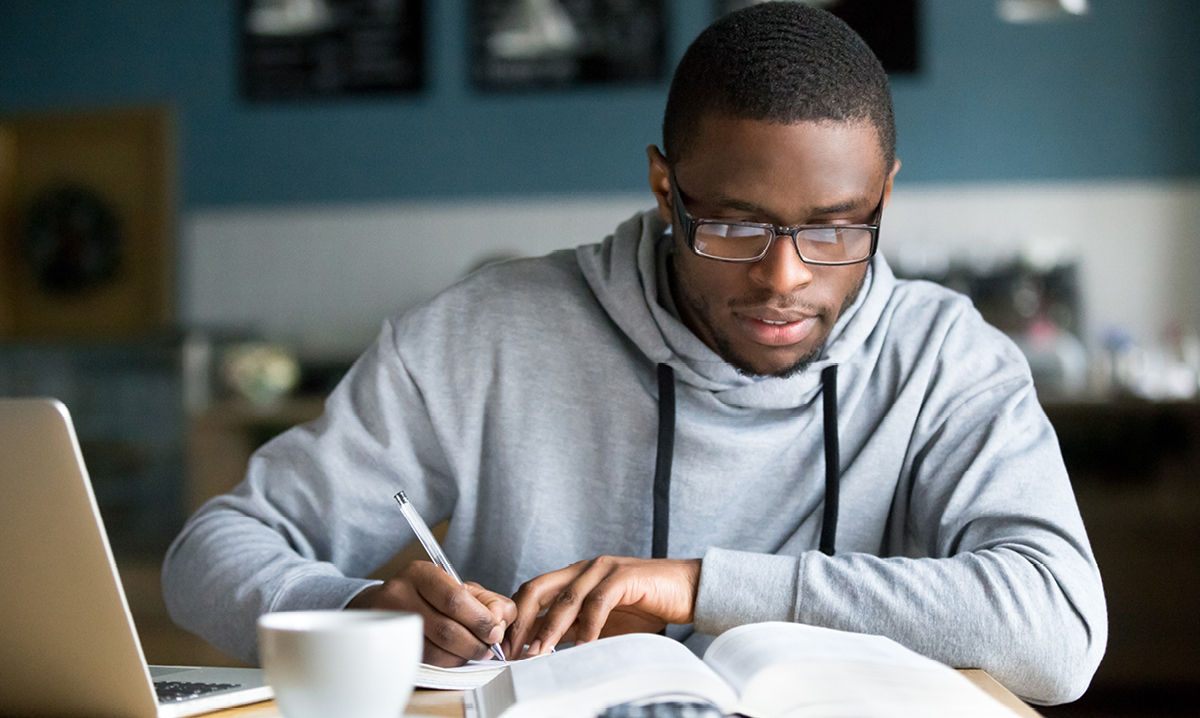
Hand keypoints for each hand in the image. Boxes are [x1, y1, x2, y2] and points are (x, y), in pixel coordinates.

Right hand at [346, 560, 515, 666]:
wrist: (389, 605)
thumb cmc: (433, 596)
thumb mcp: (462, 588)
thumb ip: (489, 601)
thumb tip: (500, 622)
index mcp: (421, 573)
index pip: (455, 599)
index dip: (480, 620)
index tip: (495, 632)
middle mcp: (400, 595)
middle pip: (445, 629)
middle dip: (474, 643)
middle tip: (488, 648)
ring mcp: (391, 623)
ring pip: (435, 651)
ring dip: (462, 657)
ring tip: (474, 652)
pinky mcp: (390, 646)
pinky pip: (425, 663)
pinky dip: (447, 663)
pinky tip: (455, 656)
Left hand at [505, 556, 700, 657]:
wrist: (688, 591)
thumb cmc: (646, 607)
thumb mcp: (601, 622)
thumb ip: (573, 629)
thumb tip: (540, 648)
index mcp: (574, 576)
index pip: (532, 592)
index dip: (515, 618)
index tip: (505, 647)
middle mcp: (584, 568)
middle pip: (538, 589)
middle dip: (522, 621)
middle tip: (513, 651)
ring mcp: (604, 569)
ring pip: (566, 598)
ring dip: (550, 628)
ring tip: (540, 653)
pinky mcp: (624, 576)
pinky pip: (598, 603)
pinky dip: (587, 627)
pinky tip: (582, 647)